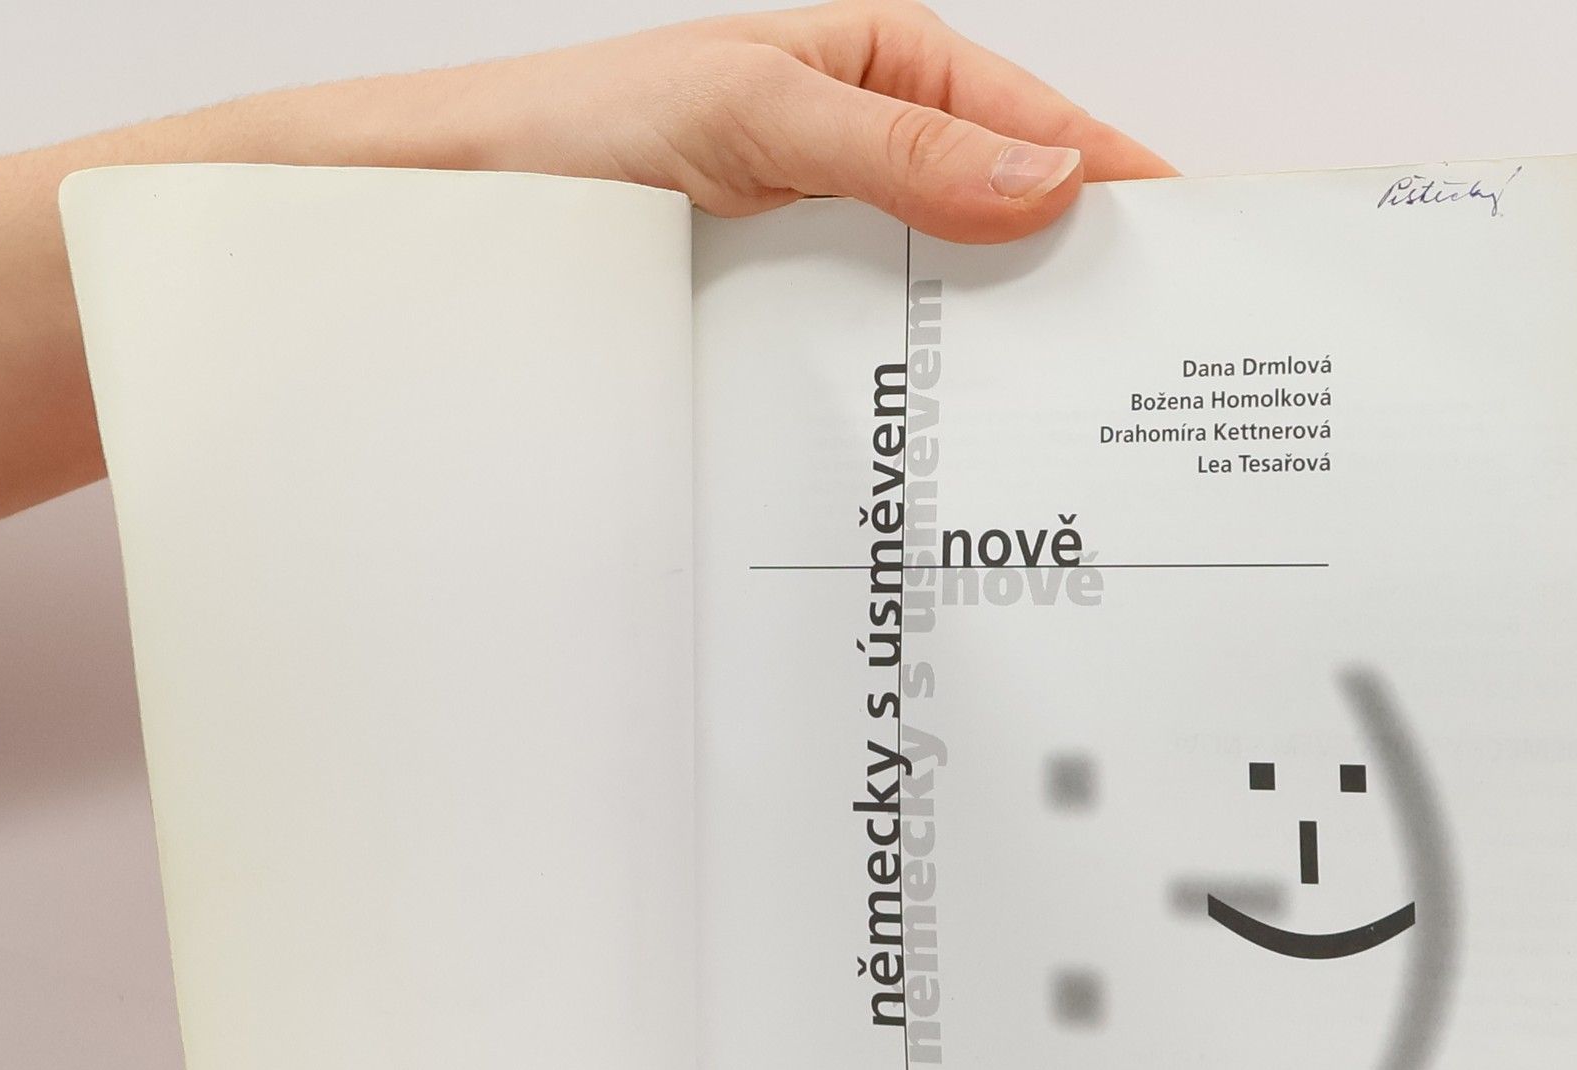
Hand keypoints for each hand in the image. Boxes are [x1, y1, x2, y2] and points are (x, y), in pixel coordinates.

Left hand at [0, 1, 1171, 532]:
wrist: (382, 250)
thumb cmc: (532, 153)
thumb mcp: (736, 113)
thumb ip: (888, 138)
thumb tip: (1047, 173)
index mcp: (858, 83)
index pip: (1027, 126)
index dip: (1112, 187)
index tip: (1195, 259)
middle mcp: (840, 180)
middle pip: (1000, 237)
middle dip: (1073, 302)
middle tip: (1153, 391)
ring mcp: (798, 276)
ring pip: (935, 326)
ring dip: (995, 386)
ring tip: (1072, 458)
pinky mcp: (753, 358)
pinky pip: (861, 388)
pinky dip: (911, 430)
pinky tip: (942, 479)